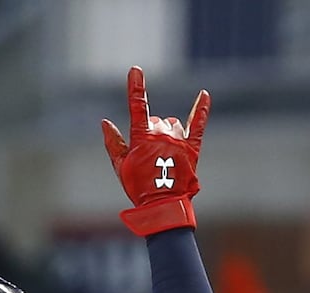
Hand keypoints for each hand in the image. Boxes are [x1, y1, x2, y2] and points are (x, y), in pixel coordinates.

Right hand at [102, 66, 209, 234]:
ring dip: (167, 133)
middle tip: (149, 160)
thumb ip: (113, 143)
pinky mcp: (192, 147)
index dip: (136, 87)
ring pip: (172, 124)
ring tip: (164, 156)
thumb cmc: (138, 188)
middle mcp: (161, 134)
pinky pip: (197, 123)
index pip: (137, 106)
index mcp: (142, 137)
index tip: (136, 70)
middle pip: (155, 121)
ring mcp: (178, 140)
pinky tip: (204, 95)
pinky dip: (201, 109)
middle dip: (150, 135)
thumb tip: (105, 122)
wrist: (163, 205)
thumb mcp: (121, 167)